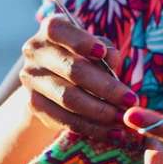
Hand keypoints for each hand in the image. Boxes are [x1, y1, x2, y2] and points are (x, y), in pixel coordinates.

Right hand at [19, 14, 139, 143]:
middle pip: (72, 70)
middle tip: (131, 101)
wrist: (54, 83)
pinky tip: (113, 133)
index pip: (58, 30)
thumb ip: (105, 51)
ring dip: (101, 112)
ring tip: (124, 119)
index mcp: (51, 30)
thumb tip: (111, 58)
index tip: (102, 53)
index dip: (81, 42)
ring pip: (69, 98)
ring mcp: (32, 79)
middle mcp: (35, 51)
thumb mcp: (96, 50)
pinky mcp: (34, 104)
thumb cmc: (84, 60)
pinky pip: (66, 120)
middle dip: (106, 88)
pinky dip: (92, 128)